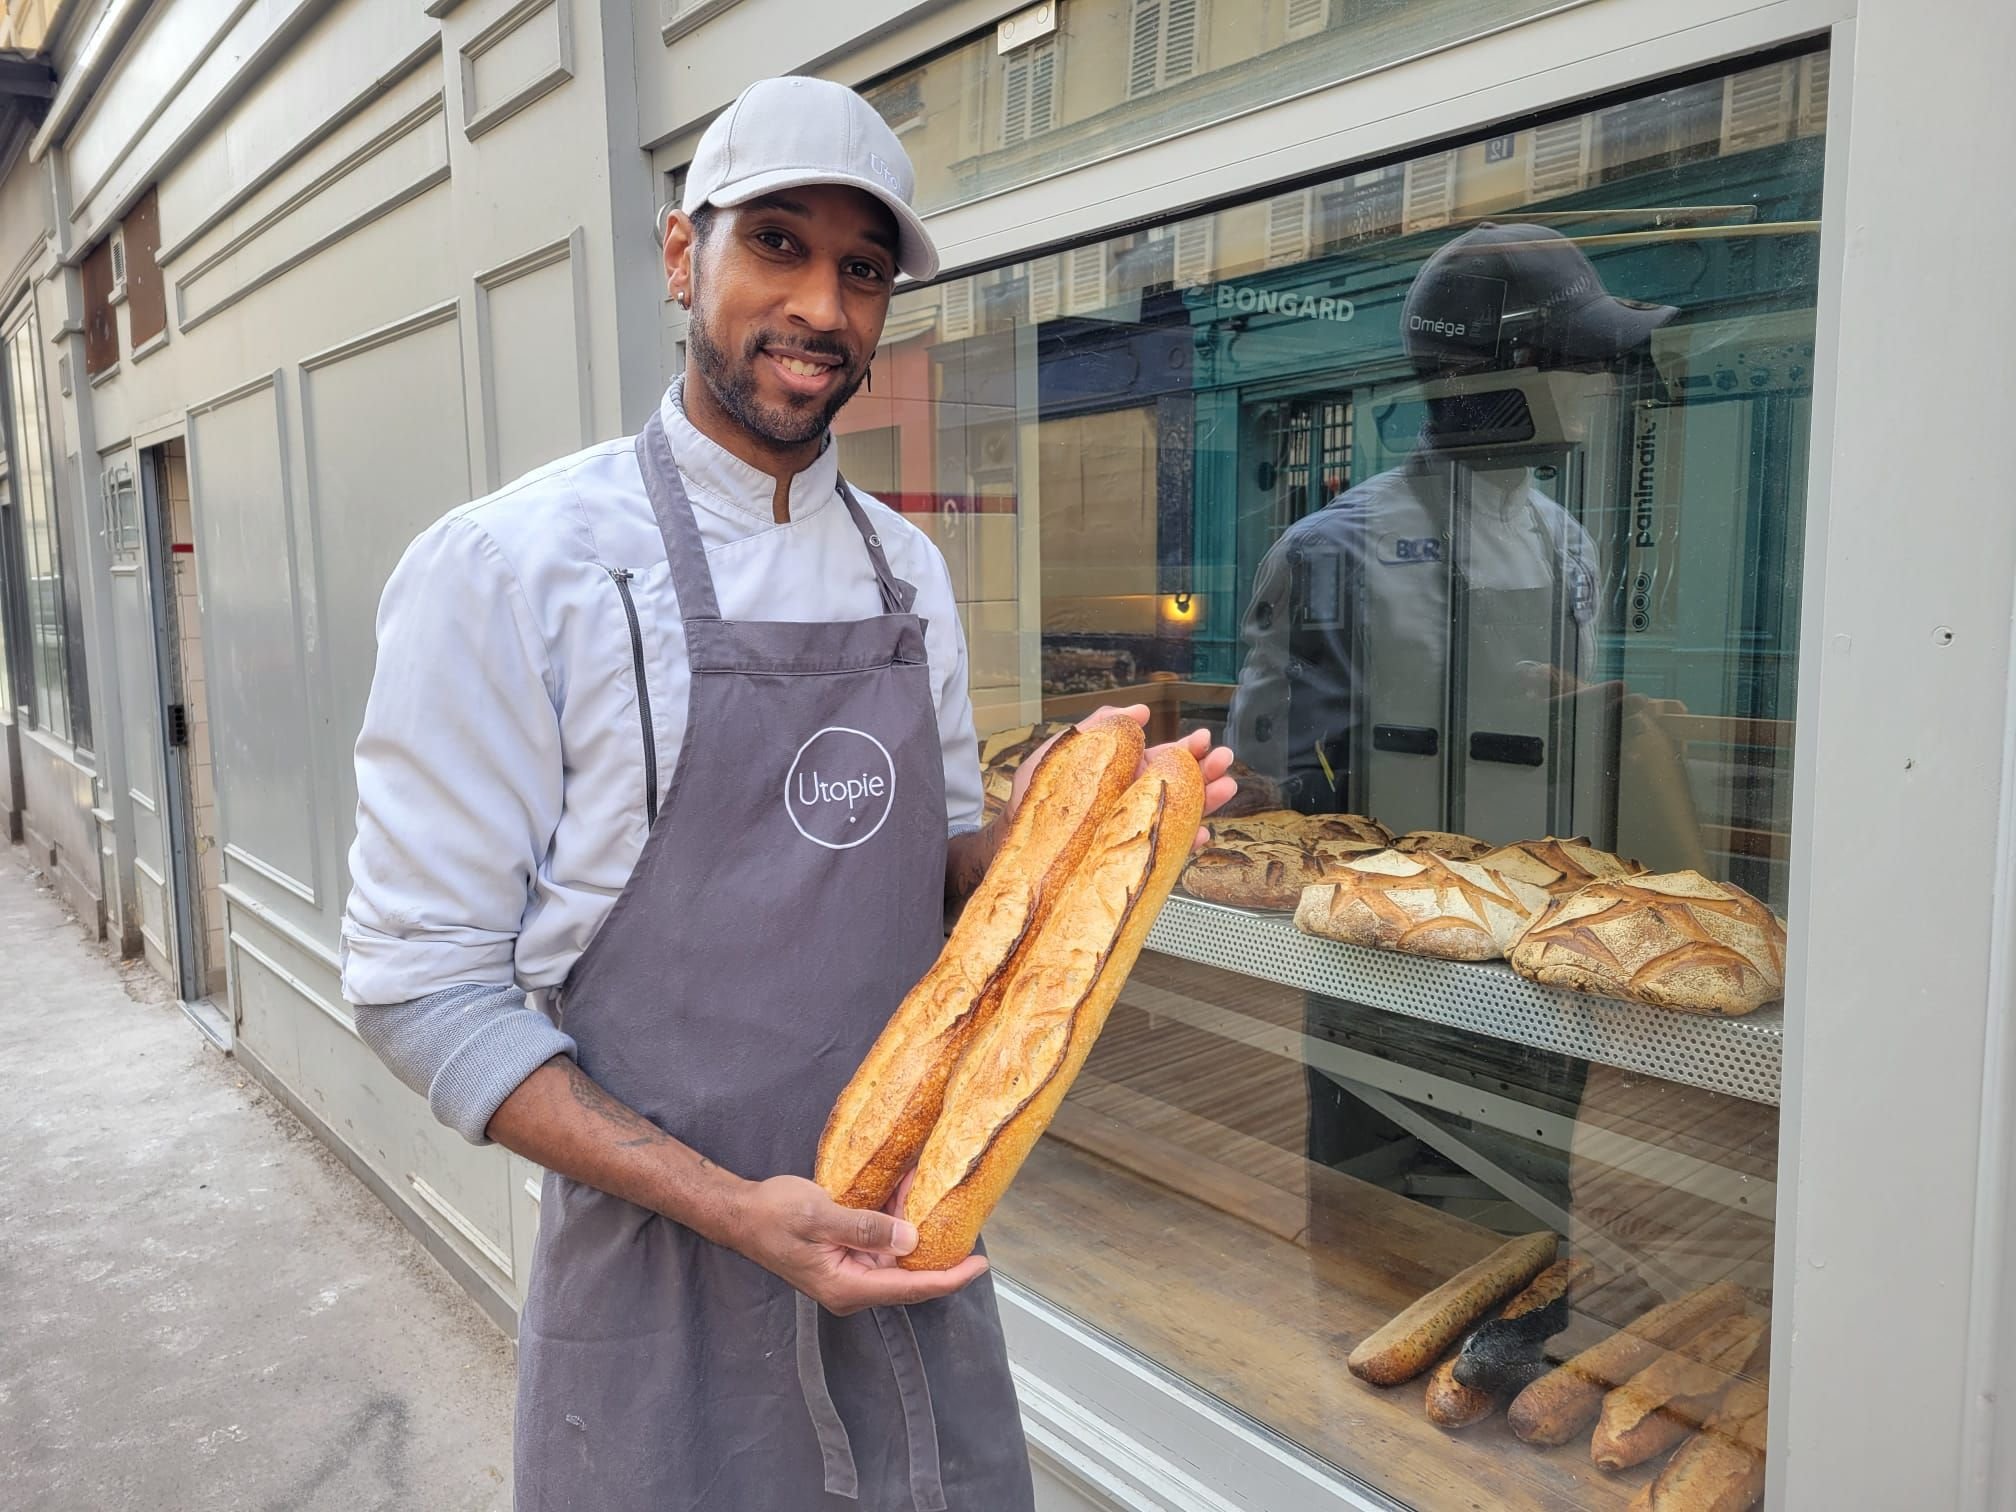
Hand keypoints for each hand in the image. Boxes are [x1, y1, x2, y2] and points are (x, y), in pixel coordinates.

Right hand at [728, 1175, 987, 1315]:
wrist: (741, 1213)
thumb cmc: (773, 1215)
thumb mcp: (820, 1216)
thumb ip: (865, 1228)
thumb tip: (909, 1237)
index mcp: (848, 1286)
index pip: (911, 1288)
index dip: (949, 1278)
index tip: (979, 1265)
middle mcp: (853, 1285)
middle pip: (909, 1273)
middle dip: (937, 1246)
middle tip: (964, 1217)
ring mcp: (849, 1271)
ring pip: (897, 1253)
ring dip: (915, 1225)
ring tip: (936, 1194)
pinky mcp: (845, 1255)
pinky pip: (880, 1241)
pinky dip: (895, 1218)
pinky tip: (907, 1191)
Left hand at [1010, 704, 1236, 850]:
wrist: (1020, 840)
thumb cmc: (1038, 797)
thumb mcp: (1064, 751)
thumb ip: (1098, 727)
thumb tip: (1136, 710)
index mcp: (1127, 773)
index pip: (1165, 758)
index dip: (1187, 748)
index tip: (1203, 739)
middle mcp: (1137, 799)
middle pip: (1182, 783)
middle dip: (1207, 770)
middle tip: (1223, 759)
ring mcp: (1138, 826)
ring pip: (1182, 813)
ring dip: (1207, 801)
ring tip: (1224, 788)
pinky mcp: (1135, 855)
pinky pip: (1167, 849)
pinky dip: (1186, 843)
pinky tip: (1200, 835)